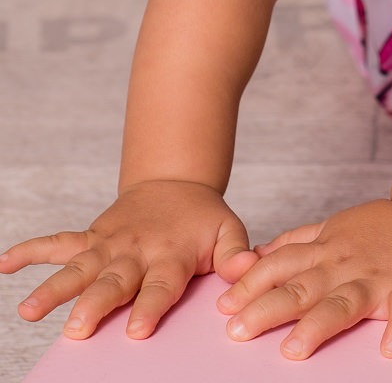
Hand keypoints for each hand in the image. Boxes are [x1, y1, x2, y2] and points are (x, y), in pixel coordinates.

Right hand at [0, 180, 256, 338]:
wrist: (176, 182)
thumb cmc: (203, 218)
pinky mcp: (91, 237)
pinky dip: (30, 251)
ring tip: (28, 310)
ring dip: (53, 287)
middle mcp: (134, 251)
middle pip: (112, 281)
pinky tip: (5, 263)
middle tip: (76, 329)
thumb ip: (236, 250)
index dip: (150, 306)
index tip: (138, 330)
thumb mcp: (228, 228)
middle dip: (94, 305)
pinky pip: (57, 242)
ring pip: (77, 267)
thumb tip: (246, 268)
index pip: (160, 285)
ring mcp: (108, 244)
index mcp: (170, 255)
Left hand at [216, 199, 391, 358]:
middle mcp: (345, 263)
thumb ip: (295, 243)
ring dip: (320, 324)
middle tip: (238, 330)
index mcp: (325, 249)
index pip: (281, 264)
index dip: (251, 284)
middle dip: (269, 308)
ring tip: (295, 349)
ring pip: (345, 300)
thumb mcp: (332, 228)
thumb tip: (254, 257)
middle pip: (303, 286)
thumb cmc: (381, 228)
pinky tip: (390, 348)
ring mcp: (378, 276)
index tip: (222, 305)